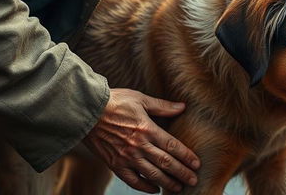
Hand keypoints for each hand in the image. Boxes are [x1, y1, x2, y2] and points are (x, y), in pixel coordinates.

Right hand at [83, 88, 199, 192]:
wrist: (88, 112)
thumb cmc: (116, 101)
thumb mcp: (141, 99)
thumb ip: (162, 106)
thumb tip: (182, 107)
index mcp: (147, 129)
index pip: (172, 146)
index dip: (186, 156)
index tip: (196, 164)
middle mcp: (139, 146)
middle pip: (165, 163)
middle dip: (181, 173)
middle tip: (193, 180)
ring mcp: (126, 157)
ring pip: (152, 174)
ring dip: (167, 183)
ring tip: (178, 188)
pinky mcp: (115, 165)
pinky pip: (132, 181)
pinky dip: (144, 187)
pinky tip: (154, 189)